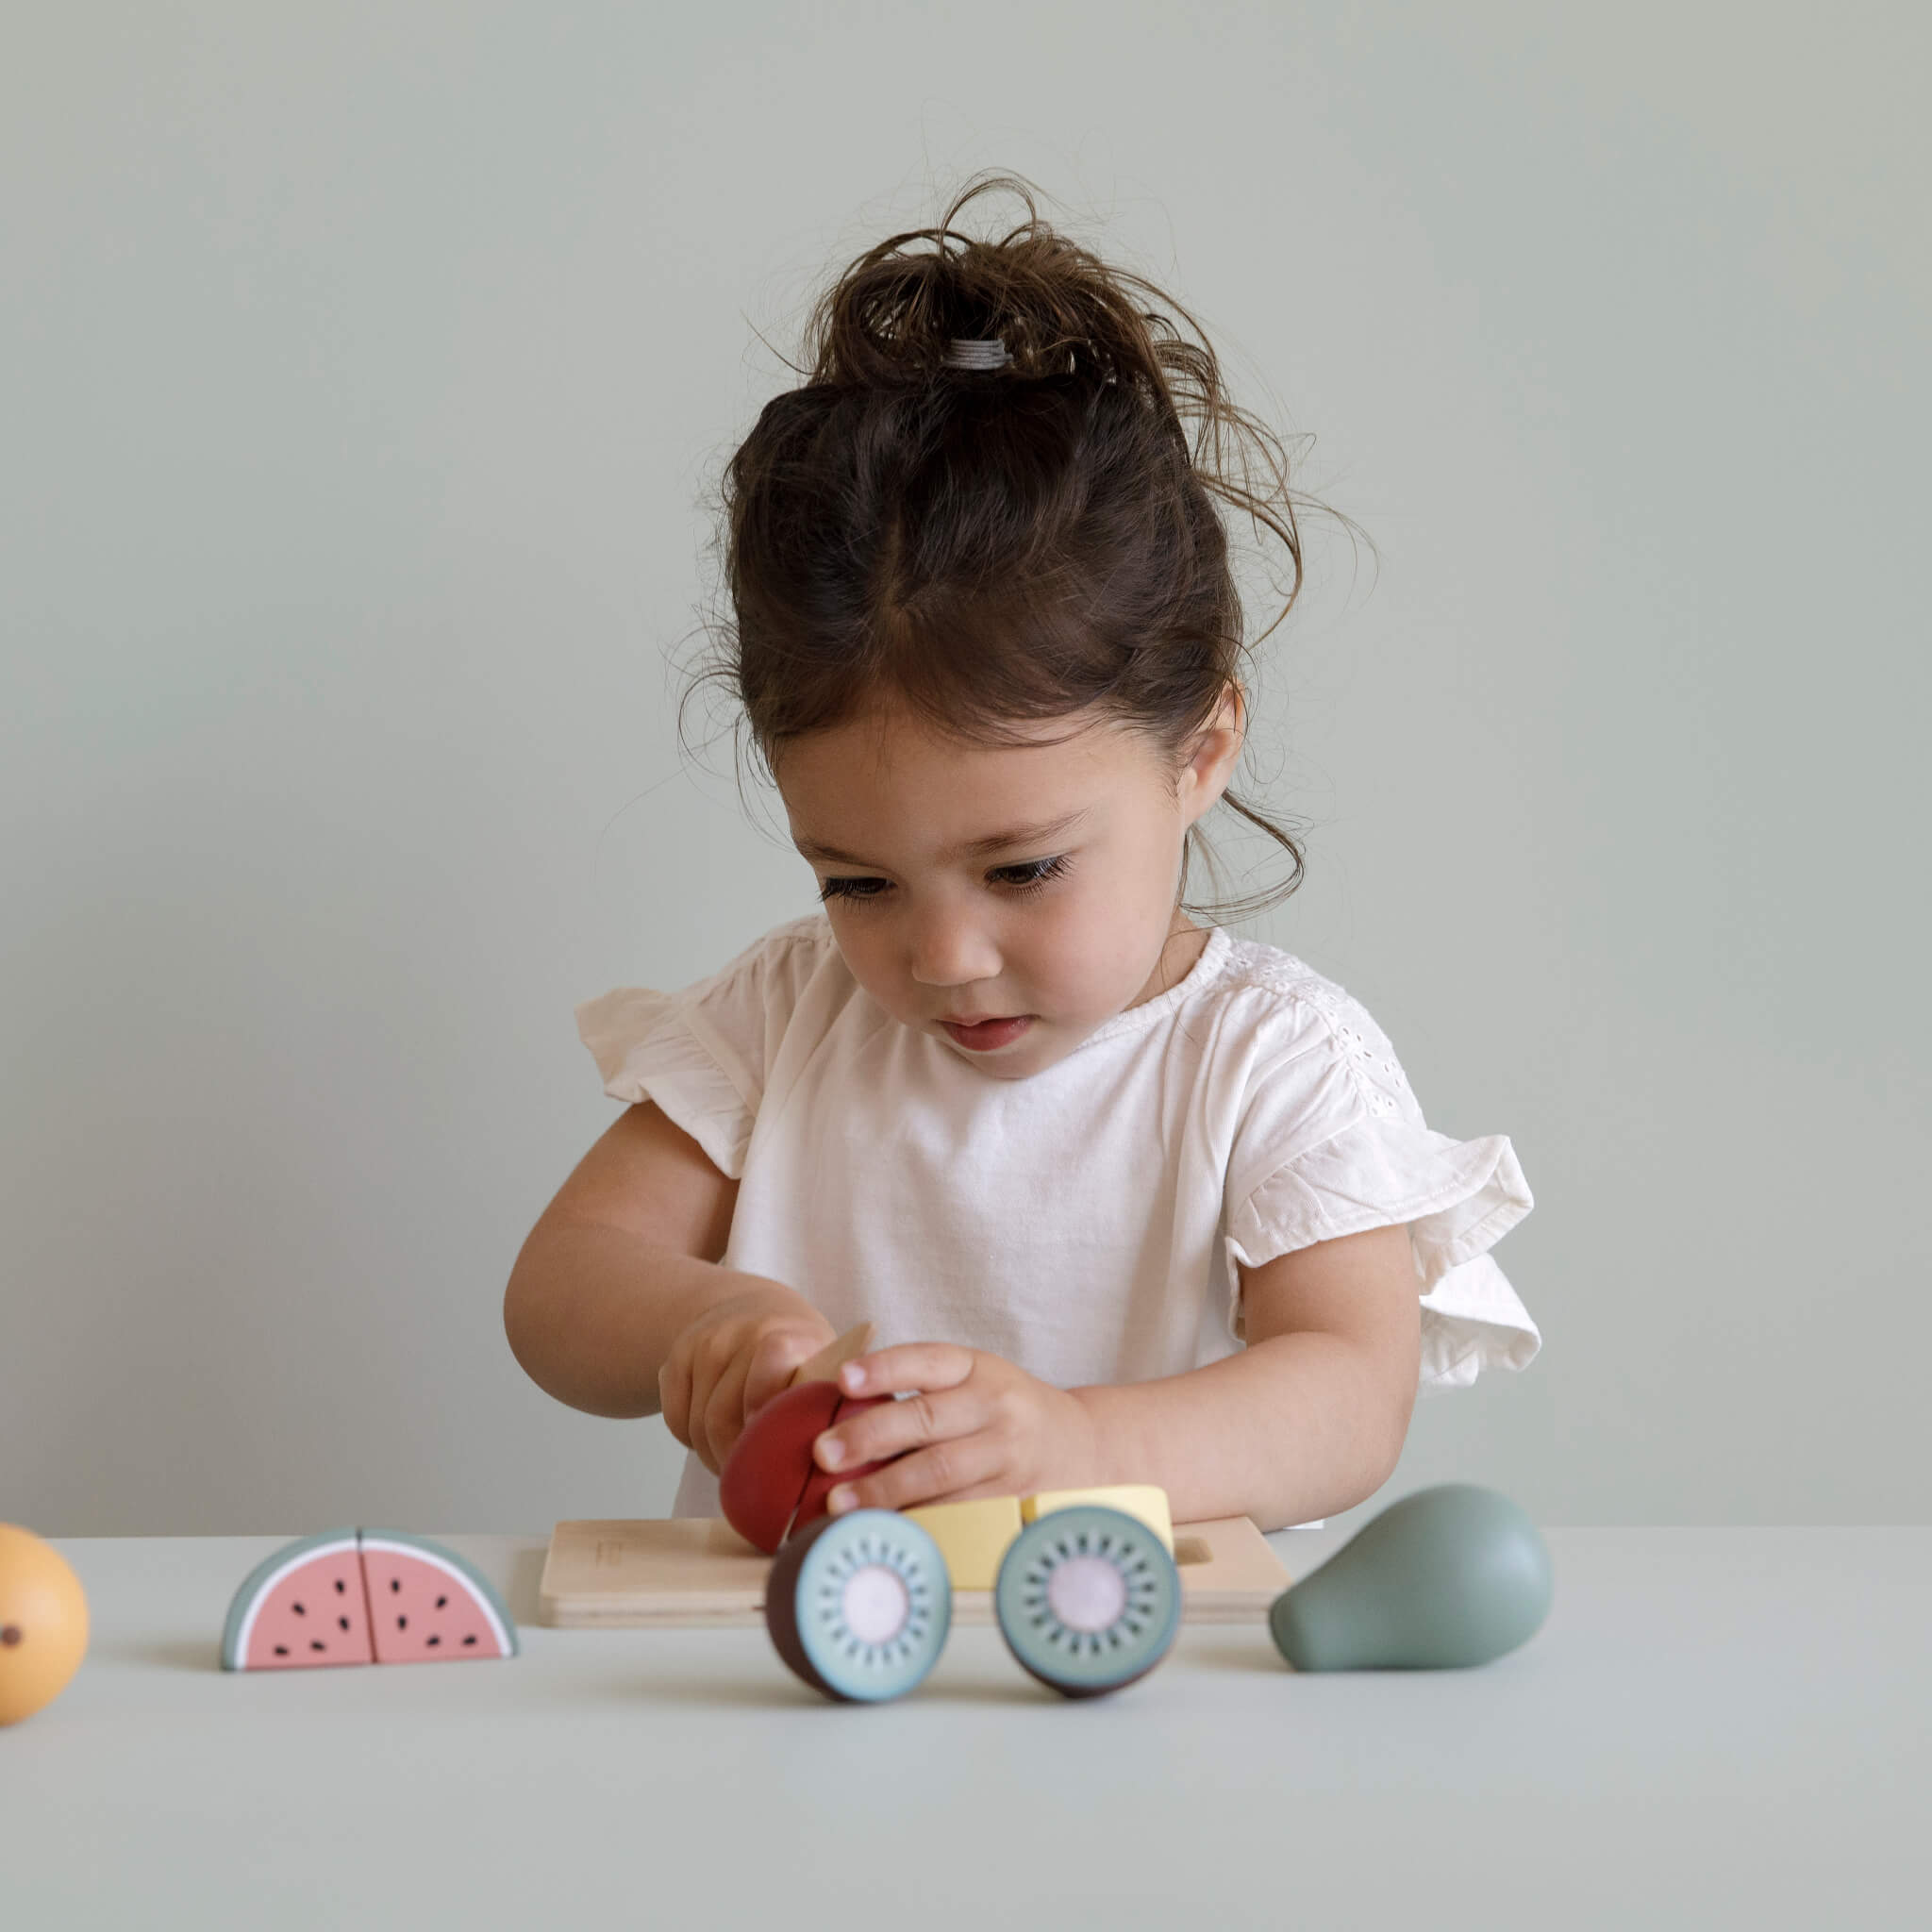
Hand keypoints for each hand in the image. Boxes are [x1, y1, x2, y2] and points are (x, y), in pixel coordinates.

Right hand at [659, 1286, 835, 1474]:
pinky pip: (675, 1419)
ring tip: (735, 1463)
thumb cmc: (796, 1353)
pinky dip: (690, 1441)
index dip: (765, 1411)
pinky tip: (712, 1439)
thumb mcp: (822, 1368)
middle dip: (733, 1459)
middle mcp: (743, 1332)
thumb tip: (826, 1465)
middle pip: (721, 1417)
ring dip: (712, 1456)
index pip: (771, 1363)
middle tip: (749, 1478)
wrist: (751, 1306)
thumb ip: (824, 1407)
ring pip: (696, 1425)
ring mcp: (706, 1342)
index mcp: (788, 1335)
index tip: (771, 1447)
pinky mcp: (677, 1355)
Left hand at [806, 1343, 1099, 1513]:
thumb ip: (923, 1389)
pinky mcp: (1010, 1497)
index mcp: (977, 1368)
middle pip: (926, 1419)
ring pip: (940, 1473)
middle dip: (870, 1436)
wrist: (1082, 1445)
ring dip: (885, 1489)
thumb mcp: (975, 1380)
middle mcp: (995, 1406)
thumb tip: (839, 1412)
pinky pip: (956, 1511)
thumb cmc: (1004, 1411)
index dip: (884, 1368)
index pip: (926, 1360)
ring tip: (838, 1503)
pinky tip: (882, 1527)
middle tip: (824, 1452)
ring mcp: (1006, 1454)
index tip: (843, 1380)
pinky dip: (916, 1520)